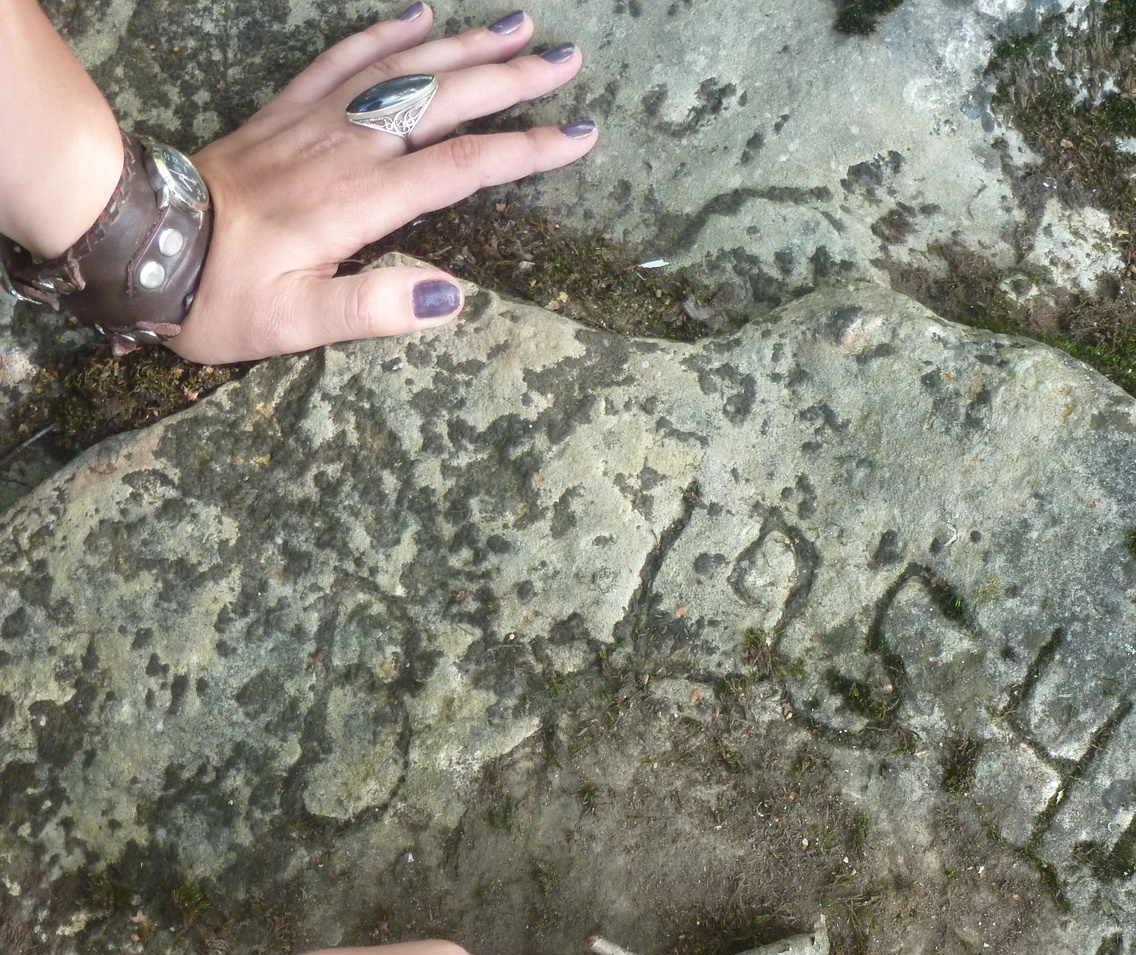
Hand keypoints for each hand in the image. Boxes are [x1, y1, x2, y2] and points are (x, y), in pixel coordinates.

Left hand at [168, 6, 596, 363]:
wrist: (137, 242)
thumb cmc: (222, 295)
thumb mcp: (298, 322)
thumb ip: (374, 311)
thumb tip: (453, 298)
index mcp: (363, 199)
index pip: (464, 165)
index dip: (527, 150)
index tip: (579, 138)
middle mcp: (349, 145)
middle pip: (446, 100)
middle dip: (513, 79)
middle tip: (569, 61)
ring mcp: (317, 120)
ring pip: (403, 67)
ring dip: (465, 45)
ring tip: (518, 25)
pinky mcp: (287, 111)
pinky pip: (343, 57)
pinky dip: (384, 32)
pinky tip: (418, 12)